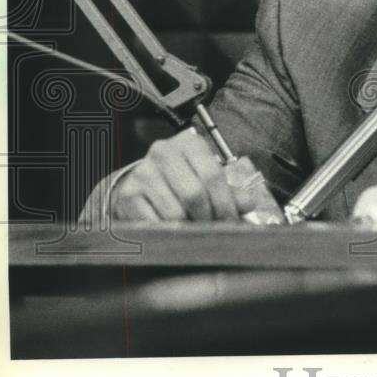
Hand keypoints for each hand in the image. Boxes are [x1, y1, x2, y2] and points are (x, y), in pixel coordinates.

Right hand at [111, 128, 256, 220]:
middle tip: (215, 231)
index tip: (231, 221)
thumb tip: (248, 203)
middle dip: (209, 217)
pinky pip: (154, 222)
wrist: (141, 182)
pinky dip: (169, 232)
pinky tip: (175, 232)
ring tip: (196, 232)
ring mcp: (143, 172)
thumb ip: (229, 190)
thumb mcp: (206, 177)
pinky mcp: (128, 194)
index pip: (213, 175)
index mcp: (189, 143)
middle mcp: (164, 152)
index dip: (225, 203)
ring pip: (174, 211)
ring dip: (189, 227)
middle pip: (194, 194)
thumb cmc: (181, 179)